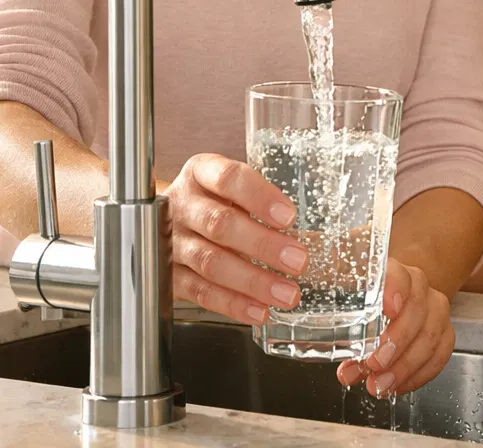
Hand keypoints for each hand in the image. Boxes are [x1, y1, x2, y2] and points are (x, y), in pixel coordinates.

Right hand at [164, 153, 306, 325]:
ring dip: (252, 281)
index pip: (228, 178)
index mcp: (201, 172)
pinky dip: (233, 303)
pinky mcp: (169, 274)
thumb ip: (263, 202)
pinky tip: (258, 310)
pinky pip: (200, 291)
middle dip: (263, 245)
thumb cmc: (215, 199)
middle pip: (219, 224)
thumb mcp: (235, 187)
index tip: (289, 217)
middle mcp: (182, 204)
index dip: (259, 197)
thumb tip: (313, 235)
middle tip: (297, 261)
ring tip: (285, 293)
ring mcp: (171, 240)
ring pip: (210, 262)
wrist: (170, 218)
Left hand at [336, 260, 454, 395]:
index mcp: (393, 274)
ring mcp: (435, 309)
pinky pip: (441, 354)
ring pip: (431, 336)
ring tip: (380, 384)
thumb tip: (343, 368)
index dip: (395, 290)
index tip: (389, 310)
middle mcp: (418, 287)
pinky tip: (399, 385)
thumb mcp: (348, 309)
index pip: (399, 275)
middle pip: (417, 310)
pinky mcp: (444, 331)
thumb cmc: (365, 306)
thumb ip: (344, 331)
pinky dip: (419, 374)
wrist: (392, 303)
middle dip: (397, 342)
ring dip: (405, 366)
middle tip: (374, 365)